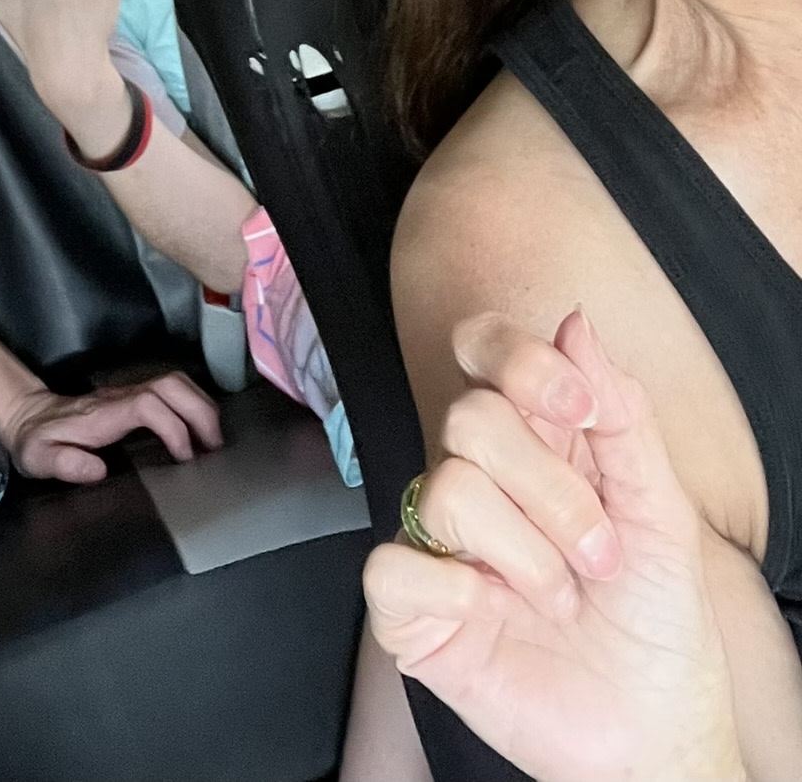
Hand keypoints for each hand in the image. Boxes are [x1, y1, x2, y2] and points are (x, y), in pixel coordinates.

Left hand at [0, 371, 222, 482]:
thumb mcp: (39, 458)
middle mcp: (119, 397)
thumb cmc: (37, 441)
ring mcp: (127, 394)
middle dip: (200, 411)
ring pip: (174, 383)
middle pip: (169, 385)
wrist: (26, 417)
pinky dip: (192, 406)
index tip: (186, 457)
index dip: (173, 427)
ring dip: (200, 407)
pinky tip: (200, 431)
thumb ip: (64, 462)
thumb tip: (96, 469)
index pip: (147, 405)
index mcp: (102, 414)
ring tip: (214, 440)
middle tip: (216, 446)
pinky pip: (170, 392)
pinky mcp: (132, 398)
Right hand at [365, 310, 743, 781]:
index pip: (484, 352)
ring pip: (446, 489)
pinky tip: (497, 614)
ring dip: (529, 555)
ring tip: (562, 599)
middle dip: (554, 490)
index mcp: (533, 444)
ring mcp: (437, 542)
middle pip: (469, 417)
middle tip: (598, 551)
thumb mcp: (663, 513)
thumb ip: (622, 417)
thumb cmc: (656, 622)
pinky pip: (394, 565)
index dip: (517, 360)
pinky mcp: (409, 608)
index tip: (576, 410)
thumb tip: (576, 325)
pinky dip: (458, 591)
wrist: (655, 732)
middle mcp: (476, 481)